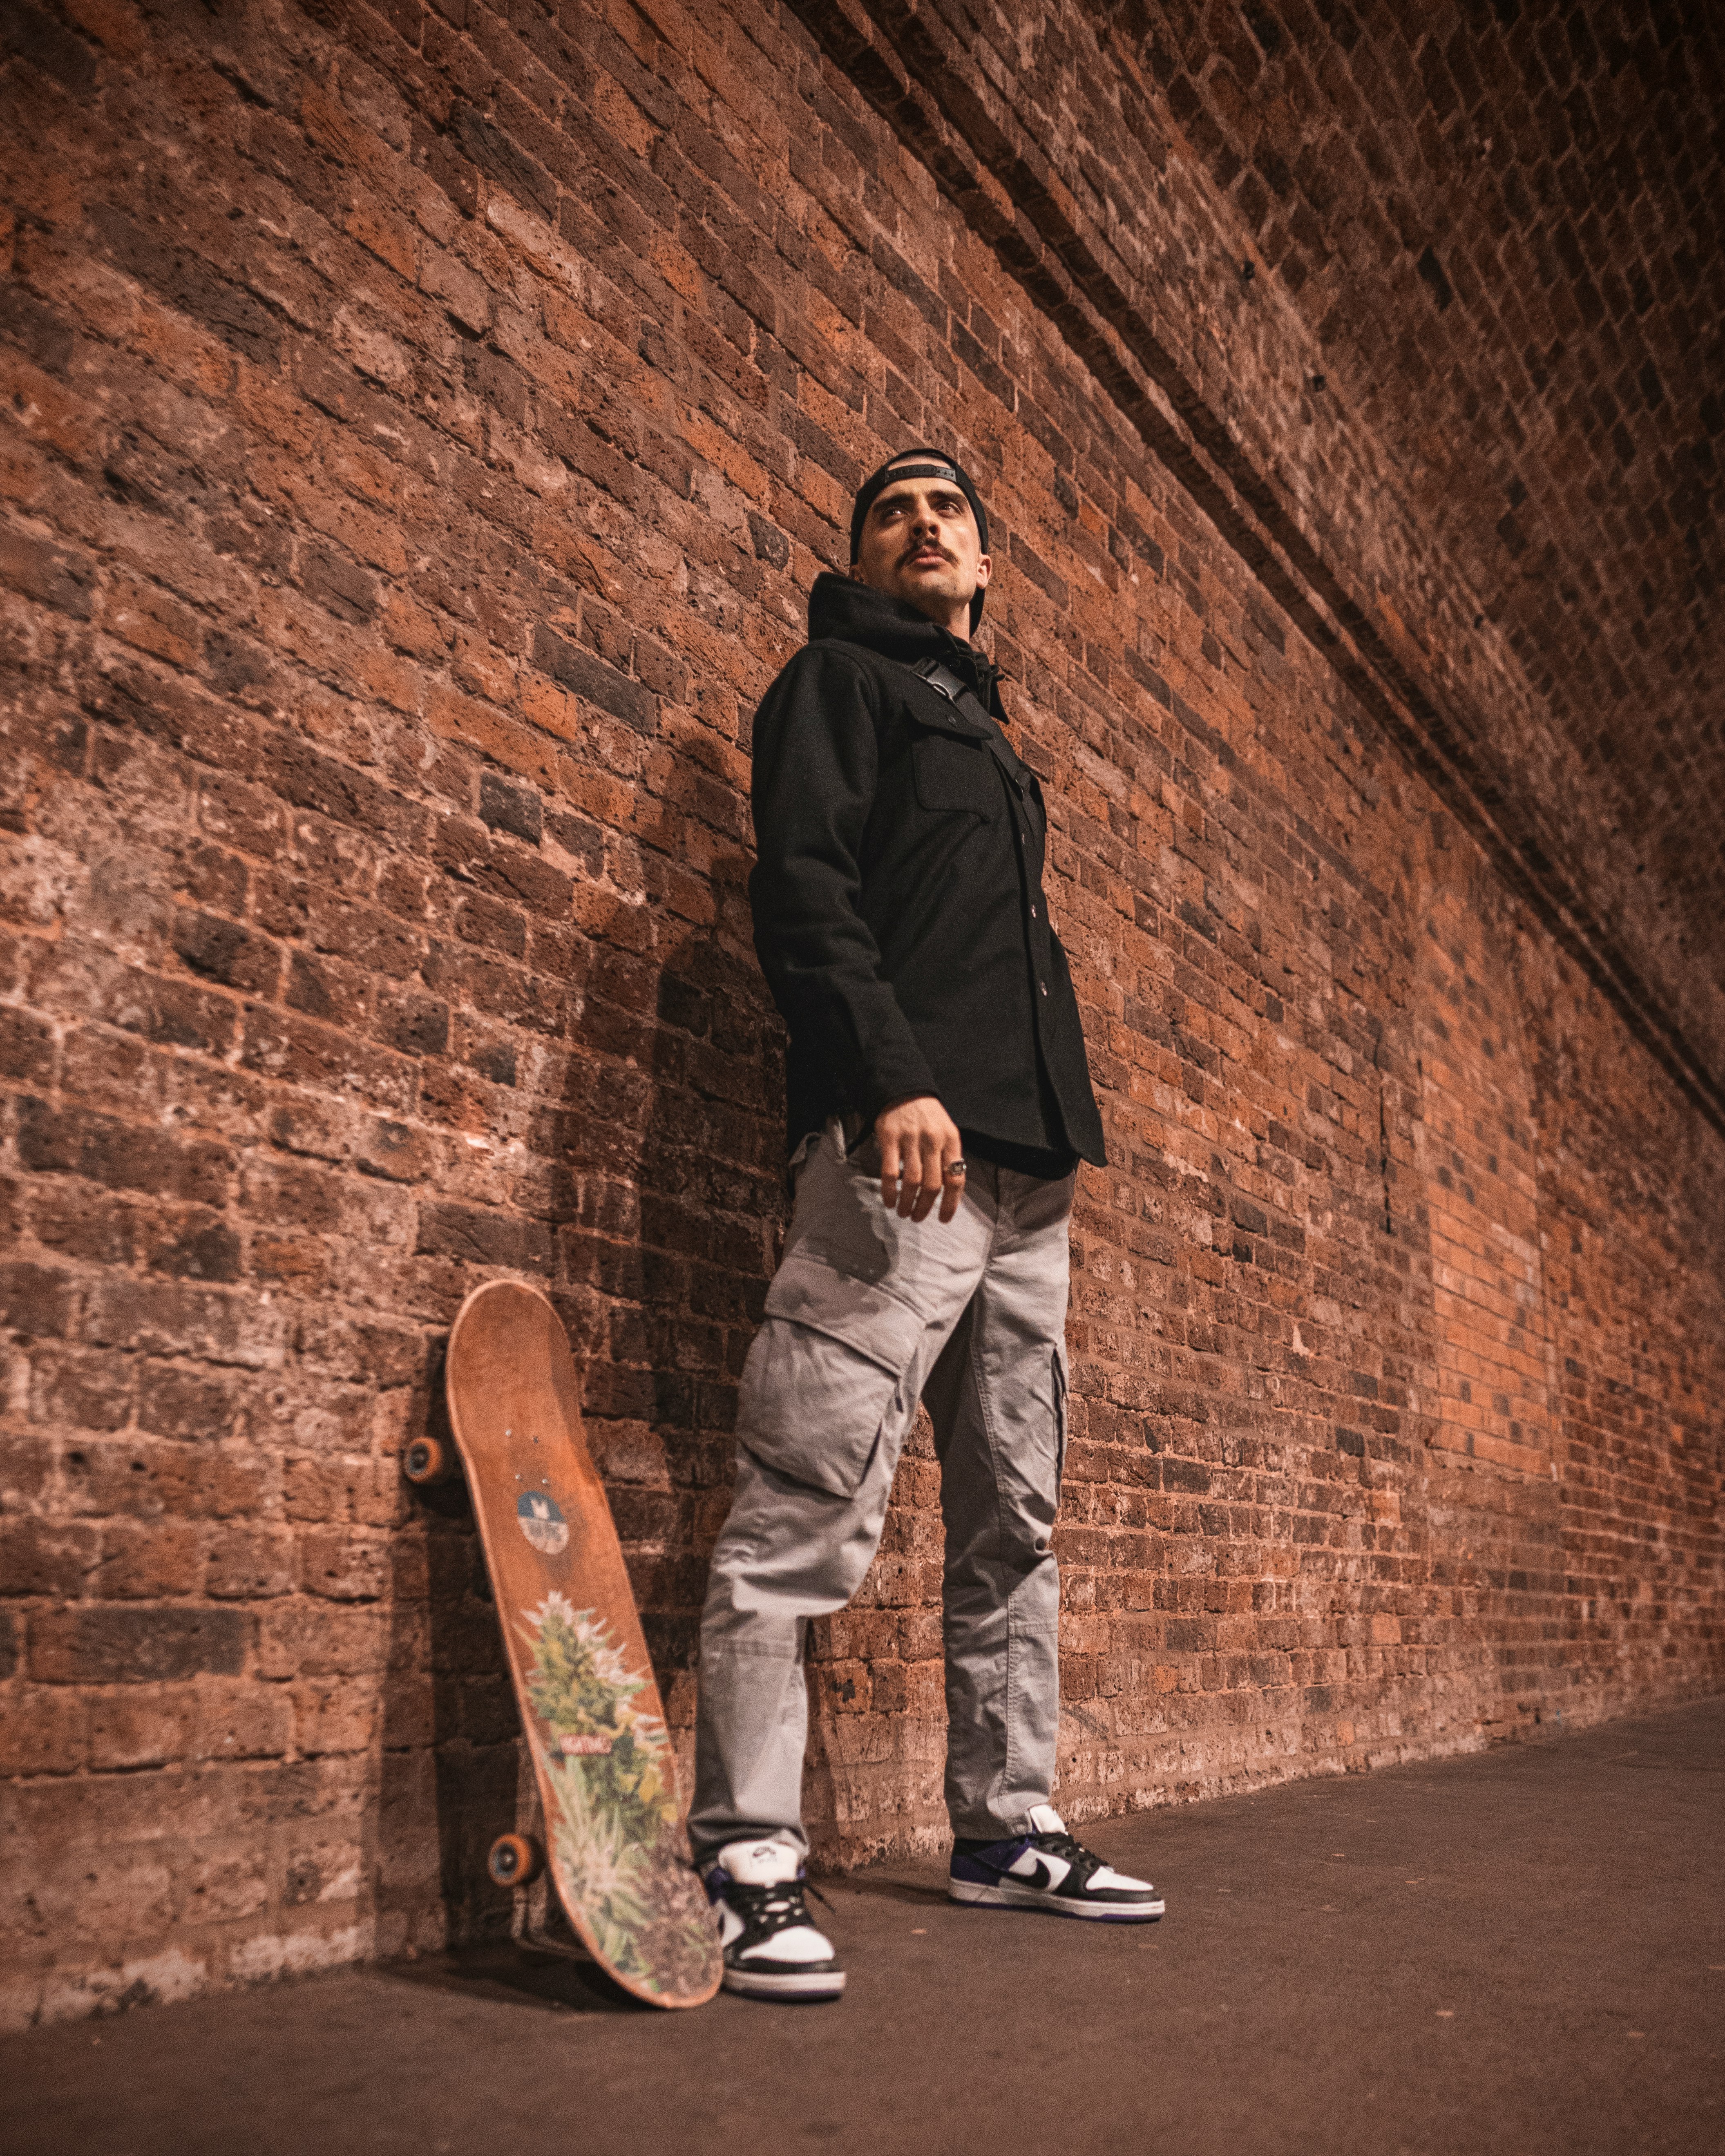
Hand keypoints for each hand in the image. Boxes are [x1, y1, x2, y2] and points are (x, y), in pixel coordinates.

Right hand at [875, 1096, 965, 1223]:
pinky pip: (890, 1172)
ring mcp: (911, 1139)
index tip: (943, 1219)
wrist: (904, 1090)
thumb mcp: (946, 1132)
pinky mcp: (889, 1138)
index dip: (951, 1203)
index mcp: (951, 1140)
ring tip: (903, 1212)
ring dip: (907, 1203)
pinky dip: (889, 1191)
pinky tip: (889, 1201)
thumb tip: (947, 1191)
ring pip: (911, 1182)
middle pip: (932, 1185)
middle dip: (925, 1207)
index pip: (955, 1178)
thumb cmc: (928, 1116)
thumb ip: (948, 1157)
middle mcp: (933, 1140)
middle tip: (917, 1217)